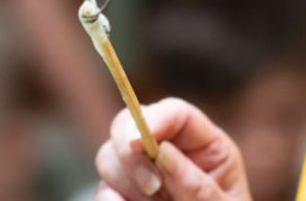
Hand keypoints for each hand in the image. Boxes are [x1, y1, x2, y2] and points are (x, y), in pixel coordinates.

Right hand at [94, 98, 251, 200]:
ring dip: (125, 184)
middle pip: (127, 125)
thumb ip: (196, 184)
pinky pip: (100, 192)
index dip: (153, 118)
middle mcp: (168, 152)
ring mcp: (141, 174)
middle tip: (153, 189)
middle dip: (131, 155)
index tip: (140, 141)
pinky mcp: (122, 197)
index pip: (175, 113)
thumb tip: (164, 152)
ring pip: (108, 157)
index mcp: (204, 147)